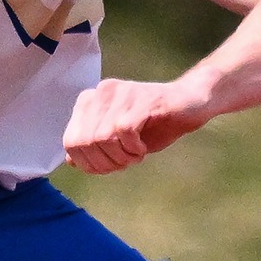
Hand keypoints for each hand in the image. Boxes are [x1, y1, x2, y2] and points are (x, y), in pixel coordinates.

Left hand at [62, 79, 210, 174]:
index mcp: (90, 101)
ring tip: (135, 155)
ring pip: (102, 138)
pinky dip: (132, 148)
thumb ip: (93, 146)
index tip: (109, 167)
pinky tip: (142, 148)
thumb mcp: (118, 140)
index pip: (70, 141)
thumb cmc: (154, 124)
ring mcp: (121, 93)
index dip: (88, 164)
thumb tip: (71, 161)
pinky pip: (124, 131)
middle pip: (83, 142)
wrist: (190, 103)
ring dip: (120, 157)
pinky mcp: (141, 98)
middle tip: (125, 163)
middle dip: (103, 163)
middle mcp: (101, 92)